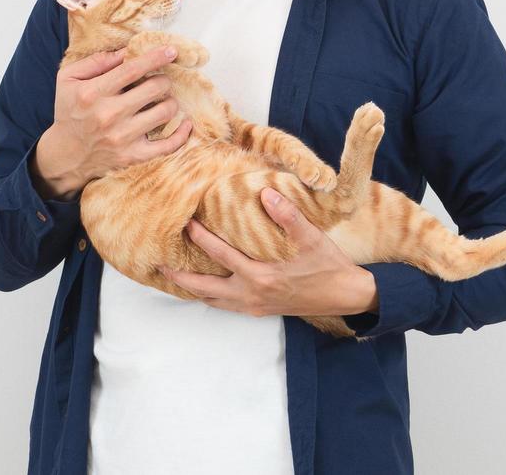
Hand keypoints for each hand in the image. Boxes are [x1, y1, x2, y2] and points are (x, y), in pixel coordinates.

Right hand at [31, 45, 192, 199]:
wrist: (66, 155)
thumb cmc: (69, 111)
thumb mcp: (68, 79)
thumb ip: (95, 62)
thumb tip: (126, 52)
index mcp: (93, 93)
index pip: (132, 69)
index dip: (155, 57)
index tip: (171, 51)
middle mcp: (109, 115)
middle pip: (155, 88)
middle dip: (163, 80)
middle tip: (159, 82)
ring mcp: (123, 137)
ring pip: (165, 111)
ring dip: (169, 102)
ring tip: (162, 101)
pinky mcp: (133, 156)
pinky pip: (168, 145)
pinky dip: (182, 133)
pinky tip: (185, 123)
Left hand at [160, 188, 378, 317]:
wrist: (346, 296)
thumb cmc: (328, 266)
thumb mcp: (312, 238)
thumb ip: (288, 216)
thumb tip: (266, 193)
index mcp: (261, 276)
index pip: (221, 255)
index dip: (201, 239)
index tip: (185, 223)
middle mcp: (252, 295)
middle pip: (205, 288)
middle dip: (180, 277)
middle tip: (159, 266)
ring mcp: (255, 306)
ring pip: (213, 301)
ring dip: (192, 289)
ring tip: (174, 277)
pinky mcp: (260, 310)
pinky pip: (226, 306)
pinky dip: (210, 297)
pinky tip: (205, 289)